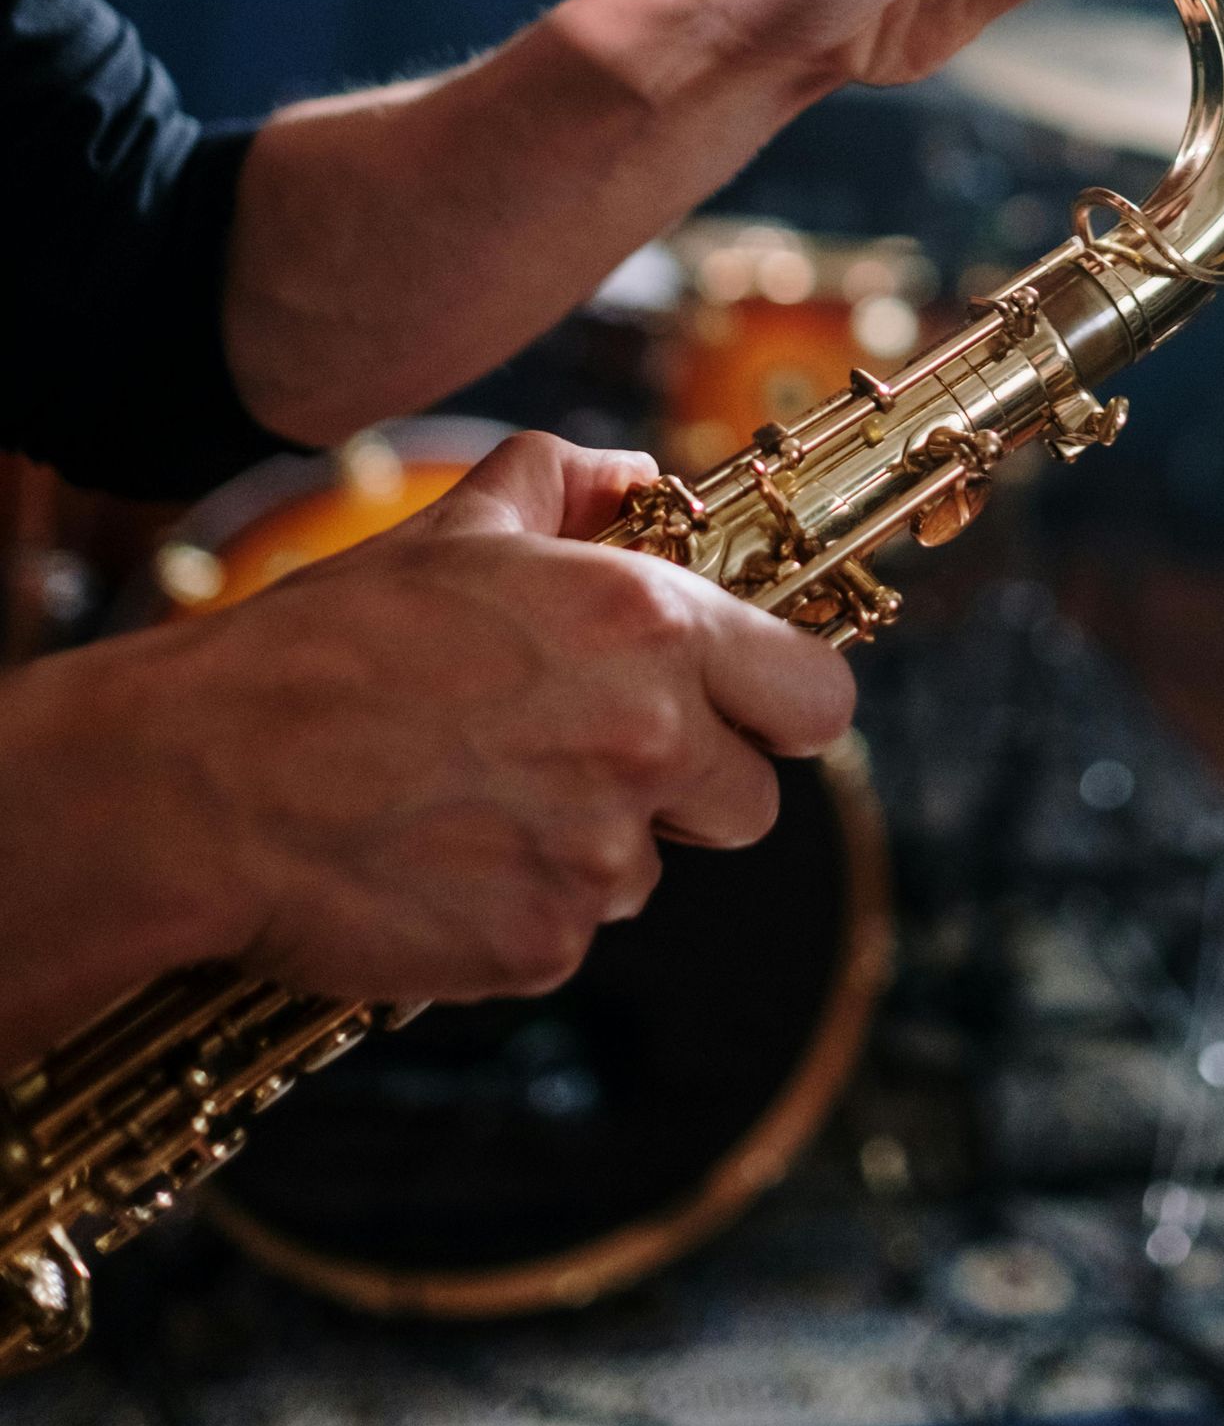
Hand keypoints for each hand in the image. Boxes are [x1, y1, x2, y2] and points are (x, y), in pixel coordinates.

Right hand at [4, 435, 851, 1047]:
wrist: (206, 780)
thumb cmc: (327, 644)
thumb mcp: (454, 529)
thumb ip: (566, 486)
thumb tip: (640, 479)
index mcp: (648, 627)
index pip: (815, 697)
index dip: (779, 708)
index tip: (736, 713)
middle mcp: (647, 740)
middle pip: (753, 803)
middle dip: (691, 790)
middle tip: (589, 761)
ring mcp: (598, 855)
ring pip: (651, 870)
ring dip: (591, 847)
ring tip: (476, 799)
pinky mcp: (543, 945)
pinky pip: (570, 933)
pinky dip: (518, 908)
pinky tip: (438, 858)